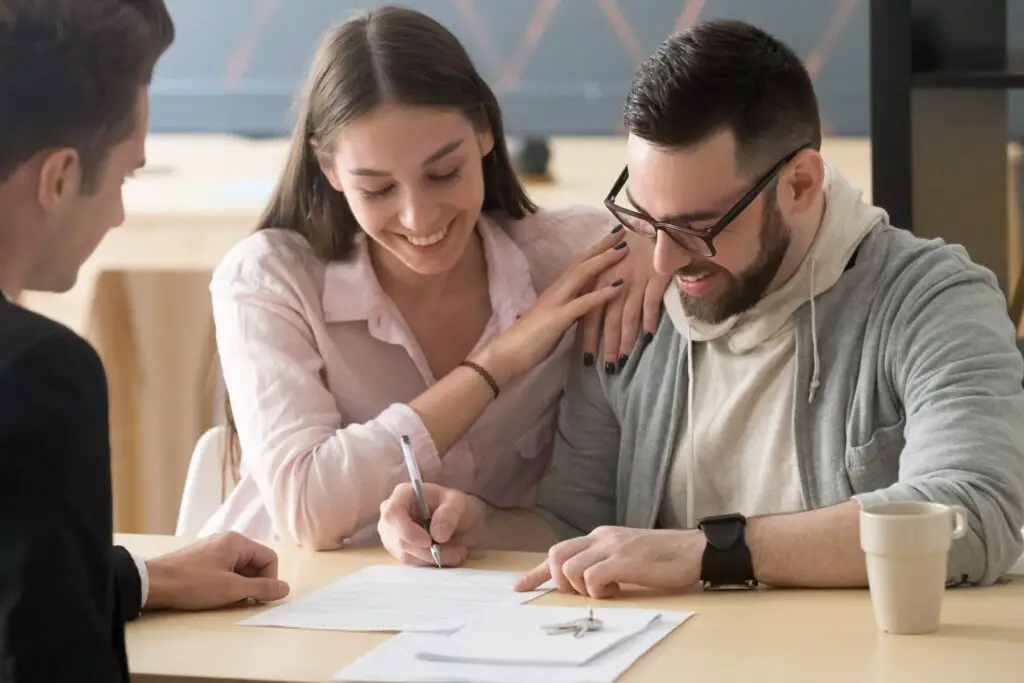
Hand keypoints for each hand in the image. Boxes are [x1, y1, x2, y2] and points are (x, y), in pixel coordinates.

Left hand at [143, 531, 289, 610]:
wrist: (152, 583)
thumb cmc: (193, 584)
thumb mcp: (231, 589)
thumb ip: (261, 588)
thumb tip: (285, 588)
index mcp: (237, 542)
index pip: (269, 558)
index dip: (270, 580)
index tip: (259, 598)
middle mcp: (227, 540)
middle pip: (255, 562)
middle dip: (253, 583)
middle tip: (242, 601)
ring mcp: (213, 548)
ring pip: (239, 567)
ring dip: (239, 585)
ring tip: (226, 599)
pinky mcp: (201, 558)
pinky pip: (225, 569)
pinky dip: (226, 582)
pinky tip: (214, 594)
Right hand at [378, 482, 487, 566]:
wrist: (454, 517)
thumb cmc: (452, 504)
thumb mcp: (457, 503)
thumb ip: (448, 515)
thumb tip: (438, 536)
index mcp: (401, 495)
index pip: (393, 514)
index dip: (407, 531)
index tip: (429, 542)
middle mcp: (390, 515)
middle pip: (400, 539)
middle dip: (428, 551)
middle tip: (457, 553)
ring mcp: (391, 534)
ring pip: (406, 555)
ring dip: (433, 559)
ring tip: (457, 554)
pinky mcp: (398, 550)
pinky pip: (411, 562)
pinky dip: (430, 563)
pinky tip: (447, 556)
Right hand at [476, 230, 629, 384]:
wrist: (507, 354)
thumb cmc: (529, 341)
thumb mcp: (555, 320)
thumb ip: (568, 310)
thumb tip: (583, 306)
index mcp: (556, 291)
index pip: (578, 264)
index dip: (595, 250)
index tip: (613, 238)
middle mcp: (557, 291)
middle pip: (582, 262)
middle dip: (603, 246)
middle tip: (624, 231)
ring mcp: (557, 302)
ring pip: (582, 274)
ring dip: (604, 260)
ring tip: (624, 249)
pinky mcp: (558, 318)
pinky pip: (583, 303)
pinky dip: (602, 294)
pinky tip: (619, 287)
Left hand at [513, 527, 703, 597]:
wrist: (695, 550)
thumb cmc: (665, 556)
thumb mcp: (627, 552)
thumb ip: (605, 559)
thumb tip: (585, 579)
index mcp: (600, 535)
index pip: (559, 550)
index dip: (536, 572)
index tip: (520, 586)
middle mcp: (601, 537)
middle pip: (555, 555)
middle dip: (557, 581)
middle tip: (580, 592)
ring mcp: (612, 547)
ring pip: (569, 568)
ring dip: (581, 588)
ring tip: (606, 590)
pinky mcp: (624, 561)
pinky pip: (592, 577)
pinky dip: (598, 590)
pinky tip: (616, 590)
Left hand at [580, 228, 671, 372]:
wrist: (655, 221)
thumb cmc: (633, 244)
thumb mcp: (612, 264)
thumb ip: (604, 287)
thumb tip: (596, 311)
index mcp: (600, 279)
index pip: (590, 312)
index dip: (589, 336)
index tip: (588, 358)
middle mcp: (615, 282)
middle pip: (609, 320)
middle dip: (607, 346)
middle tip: (607, 369)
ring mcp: (635, 280)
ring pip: (628, 316)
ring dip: (626, 340)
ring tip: (624, 360)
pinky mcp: (655, 277)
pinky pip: (651, 303)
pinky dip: (649, 320)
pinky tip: (647, 337)